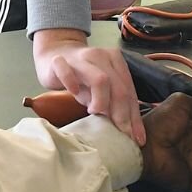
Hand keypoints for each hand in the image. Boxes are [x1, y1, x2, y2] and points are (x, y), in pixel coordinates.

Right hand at [32, 29, 143, 144]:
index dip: (134, 115)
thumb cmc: (81, 76)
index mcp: (115, 60)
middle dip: (122, 114)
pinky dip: (71, 82)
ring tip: (96, 113)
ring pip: (99, 79)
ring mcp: (80, 58)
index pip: (129, 90)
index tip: (137, 137)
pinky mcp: (58, 61)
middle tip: (120, 132)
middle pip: (118, 86)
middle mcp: (100, 56)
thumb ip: (113, 103)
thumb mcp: (100, 89)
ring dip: (102, 101)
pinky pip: (66, 71)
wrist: (54, 53)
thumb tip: (127, 130)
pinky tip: (74, 92)